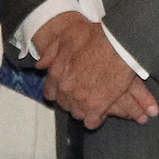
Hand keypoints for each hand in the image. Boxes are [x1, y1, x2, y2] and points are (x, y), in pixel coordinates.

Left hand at [33, 12, 158, 129]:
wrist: (118, 45)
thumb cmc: (96, 37)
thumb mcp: (67, 35)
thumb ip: (51, 51)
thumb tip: (41, 65)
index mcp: (56, 73)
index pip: (50, 92)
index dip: (59, 92)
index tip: (66, 90)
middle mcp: (65, 89)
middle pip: (64, 104)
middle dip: (72, 101)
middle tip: (83, 95)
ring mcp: (80, 100)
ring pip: (77, 114)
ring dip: (83, 110)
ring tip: (92, 105)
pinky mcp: (96, 107)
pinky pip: (91, 122)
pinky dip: (95, 120)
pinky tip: (100, 115)